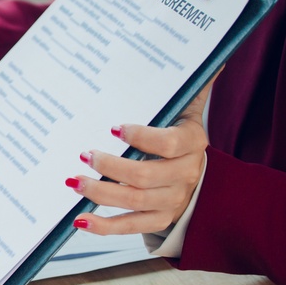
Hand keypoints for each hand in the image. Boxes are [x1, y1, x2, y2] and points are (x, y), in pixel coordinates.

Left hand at [69, 77, 215, 234]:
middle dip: (110, 166)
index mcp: (191, 144)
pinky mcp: (158, 220)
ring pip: (133, 201)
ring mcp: (171, 201)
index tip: (113, 127)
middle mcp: (184, 175)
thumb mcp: (188, 110)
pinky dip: (103, 227)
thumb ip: (193, 86)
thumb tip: (211, 57)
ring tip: (73, 182)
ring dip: (100, 193)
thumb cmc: (180, 136)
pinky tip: (80, 220)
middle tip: (84, 154)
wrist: (198, 176)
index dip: (141, 137)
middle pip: (144, 175)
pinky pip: (129, 227)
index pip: (168, 143)